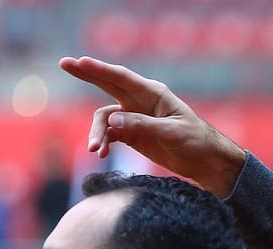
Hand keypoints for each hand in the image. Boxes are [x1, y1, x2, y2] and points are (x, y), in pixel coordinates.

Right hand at [58, 56, 246, 196]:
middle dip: (87, 75)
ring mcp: (135, 118)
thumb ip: (142, 126)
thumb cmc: (197, 142)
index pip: (123, 78)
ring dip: (97, 132)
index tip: (81, 62)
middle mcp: (141, 102)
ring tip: (94, 149)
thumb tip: (112, 121)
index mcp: (154, 94)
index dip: (101, 70)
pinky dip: (104, 142)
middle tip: (64, 64)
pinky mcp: (133, 135)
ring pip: (105, 118)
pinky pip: (110, 134)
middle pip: (108, 85)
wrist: (208, 162)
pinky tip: (101, 154)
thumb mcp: (172, 133)